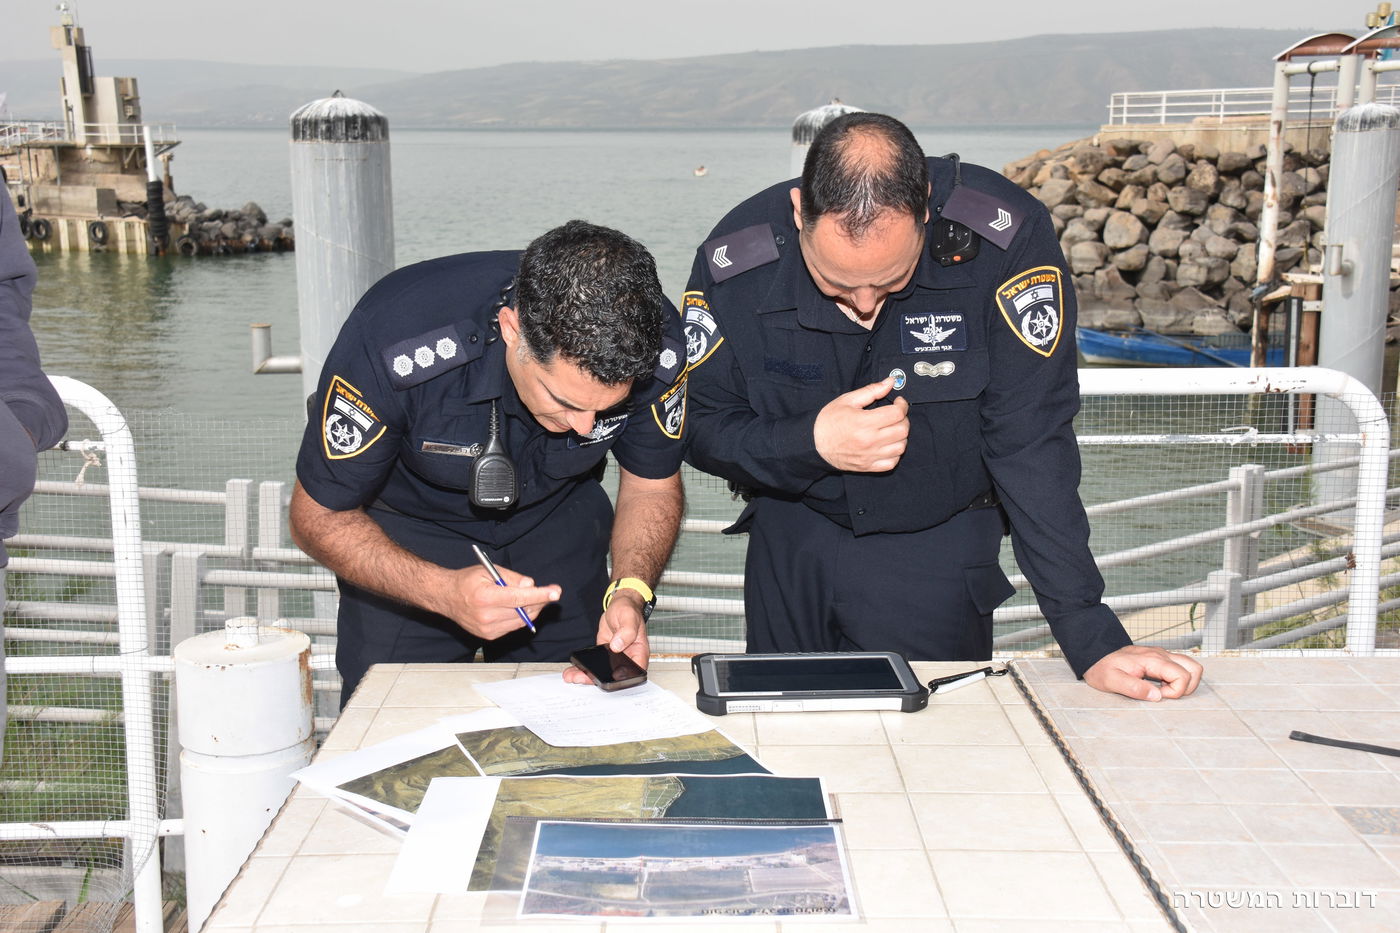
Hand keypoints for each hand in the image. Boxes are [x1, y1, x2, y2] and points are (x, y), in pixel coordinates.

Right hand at [434, 564, 559, 640]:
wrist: (446, 597)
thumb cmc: (467, 581)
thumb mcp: (489, 570)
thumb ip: (512, 578)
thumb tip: (531, 585)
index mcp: (486, 597)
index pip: (520, 598)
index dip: (540, 595)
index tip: (555, 592)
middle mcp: (486, 616)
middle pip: (524, 611)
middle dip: (540, 602)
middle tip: (549, 592)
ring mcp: (487, 629)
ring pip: (521, 621)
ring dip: (531, 609)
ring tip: (530, 598)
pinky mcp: (489, 636)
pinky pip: (513, 626)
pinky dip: (519, 617)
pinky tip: (515, 607)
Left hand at [562, 591, 650, 684]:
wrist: (619, 605)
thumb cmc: (629, 610)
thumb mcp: (629, 618)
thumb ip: (626, 631)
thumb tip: (617, 645)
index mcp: (639, 652)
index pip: (634, 672)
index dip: (623, 680)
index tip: (608, 679)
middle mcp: (627, 658)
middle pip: (614, 676)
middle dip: (597, 680)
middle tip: (581, 679)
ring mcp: (615, 657)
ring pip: (602, 672)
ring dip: (587, 676)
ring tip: (572, 677)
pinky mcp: (604, 654)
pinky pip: (594, 664)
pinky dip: (584, 668)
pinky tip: (573, 670)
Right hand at [813, 378, 908, 471]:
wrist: (813, 443)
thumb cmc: (829, 421)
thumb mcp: (847, 400)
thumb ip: (871, 390)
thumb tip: (891, 382)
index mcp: (864, 422)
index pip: (897, 414)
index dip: (902, 405)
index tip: (898, 402)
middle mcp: (869, 441)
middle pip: (902, 430)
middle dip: (903, 419)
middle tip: (895, 415)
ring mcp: (870, 456)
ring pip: (900, 447)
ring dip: (900, 436)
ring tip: (891, 429)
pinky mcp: (868, 466)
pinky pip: (892, 463)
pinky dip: (895, 454)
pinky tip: (887, 445)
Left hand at [1084, 645, 1203, 700]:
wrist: (1095, 654)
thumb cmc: (1102, 667)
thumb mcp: (1112, 680)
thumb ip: (1134, 688)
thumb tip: (1156, 696)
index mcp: (1152, 660)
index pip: (1183, 675)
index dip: (1176, 691)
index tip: (1158, 695)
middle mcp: (1161, 655)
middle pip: (1194, 668)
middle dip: (1187, 687)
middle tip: (1167, 694)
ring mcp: (1162, 655)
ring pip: (1191, 666)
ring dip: (1185, 682)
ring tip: (1166, 690)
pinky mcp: (1160, 658)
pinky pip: (1180, 667)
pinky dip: (1178, 679)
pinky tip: (1161, 685)